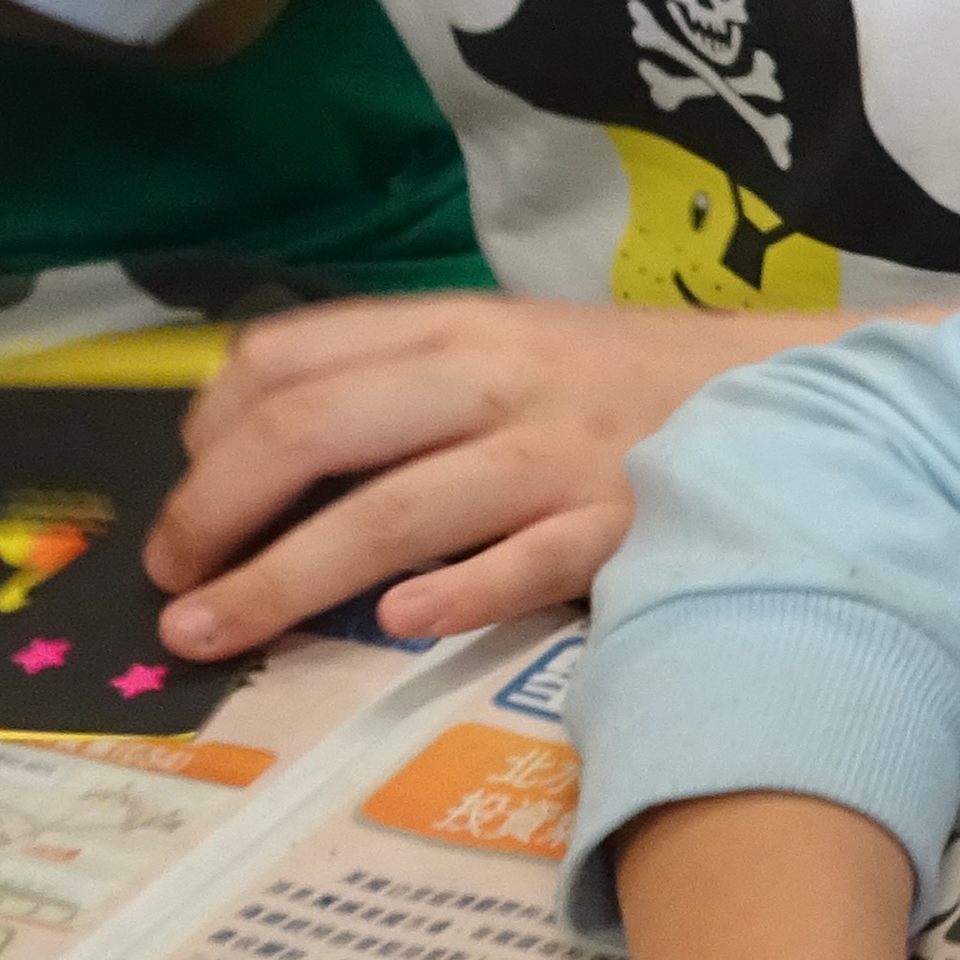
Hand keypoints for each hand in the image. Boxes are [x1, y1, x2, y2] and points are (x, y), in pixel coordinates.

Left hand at [147, 296, 852, 661]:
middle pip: (314, 434)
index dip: (206, 439)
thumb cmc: (621, 385)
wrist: (789, 392)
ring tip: (212, 632)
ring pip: (395, 509)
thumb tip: (247, 445)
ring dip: (288, 578)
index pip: (284, 362)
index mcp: (450, 327)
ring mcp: (556, 454)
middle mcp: (490, 380)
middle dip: (214, 515)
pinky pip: (532, 559)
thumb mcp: (503, 348)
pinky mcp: (624, 522)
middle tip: (170, 587)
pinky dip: (462, 591)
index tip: (183, 513)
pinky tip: (402, 625)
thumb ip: (394, 381)